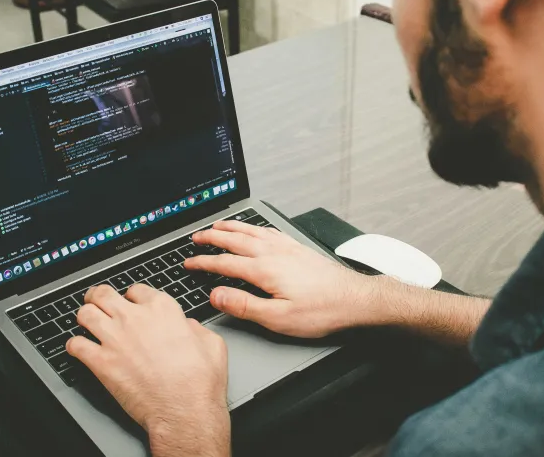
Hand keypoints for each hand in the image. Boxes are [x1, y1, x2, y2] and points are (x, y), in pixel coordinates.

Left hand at [68, 284, 229, 456]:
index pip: (136, 290)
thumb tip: (187, 326)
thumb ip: (196, 328)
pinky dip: (74, 346)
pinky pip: (75, 345)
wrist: (184, 411)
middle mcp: (135, 318)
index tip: (130, 302)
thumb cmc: (200, 382)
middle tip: (96, 301)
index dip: (132, 296)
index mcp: (162, 309)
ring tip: (85, 321)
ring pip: (85, 314)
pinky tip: (78, 348)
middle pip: (103, 294)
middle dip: (98, 296)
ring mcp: (115, 339)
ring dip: (84, 316)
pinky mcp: (101, 362)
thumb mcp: (212, 343)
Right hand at [184, 221, 376, 337]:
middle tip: (196, 237)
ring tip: (218, 225)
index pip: (225, 263)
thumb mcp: (278, 318)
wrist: (355, 299)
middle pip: (235, 240)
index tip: (189, 262)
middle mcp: (274, 253)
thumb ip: (245, 306)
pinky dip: (254, 227)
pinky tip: (254, 229)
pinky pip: (269, 231)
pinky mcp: (298, 248)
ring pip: (252, 231)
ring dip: (231, 227)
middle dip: (212, 238)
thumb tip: (217, 296)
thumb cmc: (321, 311)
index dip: (203, 263)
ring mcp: (287, 248)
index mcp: (265, 270)